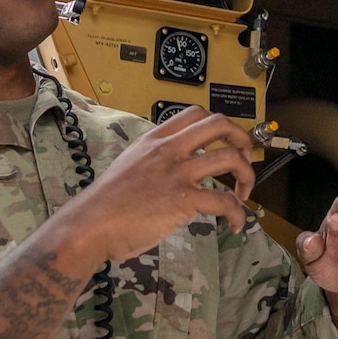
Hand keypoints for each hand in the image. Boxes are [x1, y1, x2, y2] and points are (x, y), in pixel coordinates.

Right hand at [50, 107, 253, 269]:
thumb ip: (154, 159)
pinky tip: (235, 224)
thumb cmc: (106, 201)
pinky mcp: (182, 200)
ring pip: (229, 158)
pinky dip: (237, 213)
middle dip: (242, 139)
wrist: (90, 224)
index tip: (226, 143)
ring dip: (247, 175)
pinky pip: (223, 201)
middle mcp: (168, 150)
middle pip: (219, 124)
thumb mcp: (129, 164)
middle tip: (245, 160)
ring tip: (244, 193)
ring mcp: (176, 173)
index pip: (196, 113)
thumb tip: (174, 167)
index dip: (220, 125)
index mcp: (155, 139)